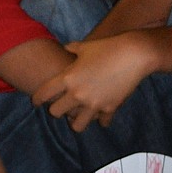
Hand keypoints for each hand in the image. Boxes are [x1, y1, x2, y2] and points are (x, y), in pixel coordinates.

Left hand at [32, 31, 153, 130]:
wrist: (134, 54)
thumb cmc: (108, 47)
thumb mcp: (85, 46)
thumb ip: (71, 49)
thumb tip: (64, 48)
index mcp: (67, 78)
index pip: (43, 94)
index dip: (37, 99)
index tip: (36, 102)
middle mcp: (77, 94)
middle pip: (55, 113)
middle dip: (56, 110)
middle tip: (60, 106)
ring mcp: (93, 104)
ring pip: (76, 126)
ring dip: (76, 121)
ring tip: (78, 117)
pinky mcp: (109, 109)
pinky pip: (101, 122)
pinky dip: (100, 119)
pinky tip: (101, 115)